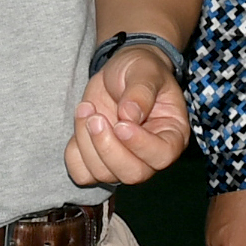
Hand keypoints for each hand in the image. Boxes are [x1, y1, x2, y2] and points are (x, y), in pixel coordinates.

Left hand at [66, 44, 190, 185]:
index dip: (140, 145)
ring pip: (103, 174)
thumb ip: (141, 91)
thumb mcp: (145, 71)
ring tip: (85, 108)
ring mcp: (123, 161)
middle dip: (108, 147)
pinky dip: (74, 153)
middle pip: (132, 174)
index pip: (162, 156)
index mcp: (172, 135)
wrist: (120, 72)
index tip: (121, 123)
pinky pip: (82, 173)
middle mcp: (149, 156)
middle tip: (95, 117)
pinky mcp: (98, 161)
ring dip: (86, 142)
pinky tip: (81, 124)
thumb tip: (130, 115)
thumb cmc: (141, 70)